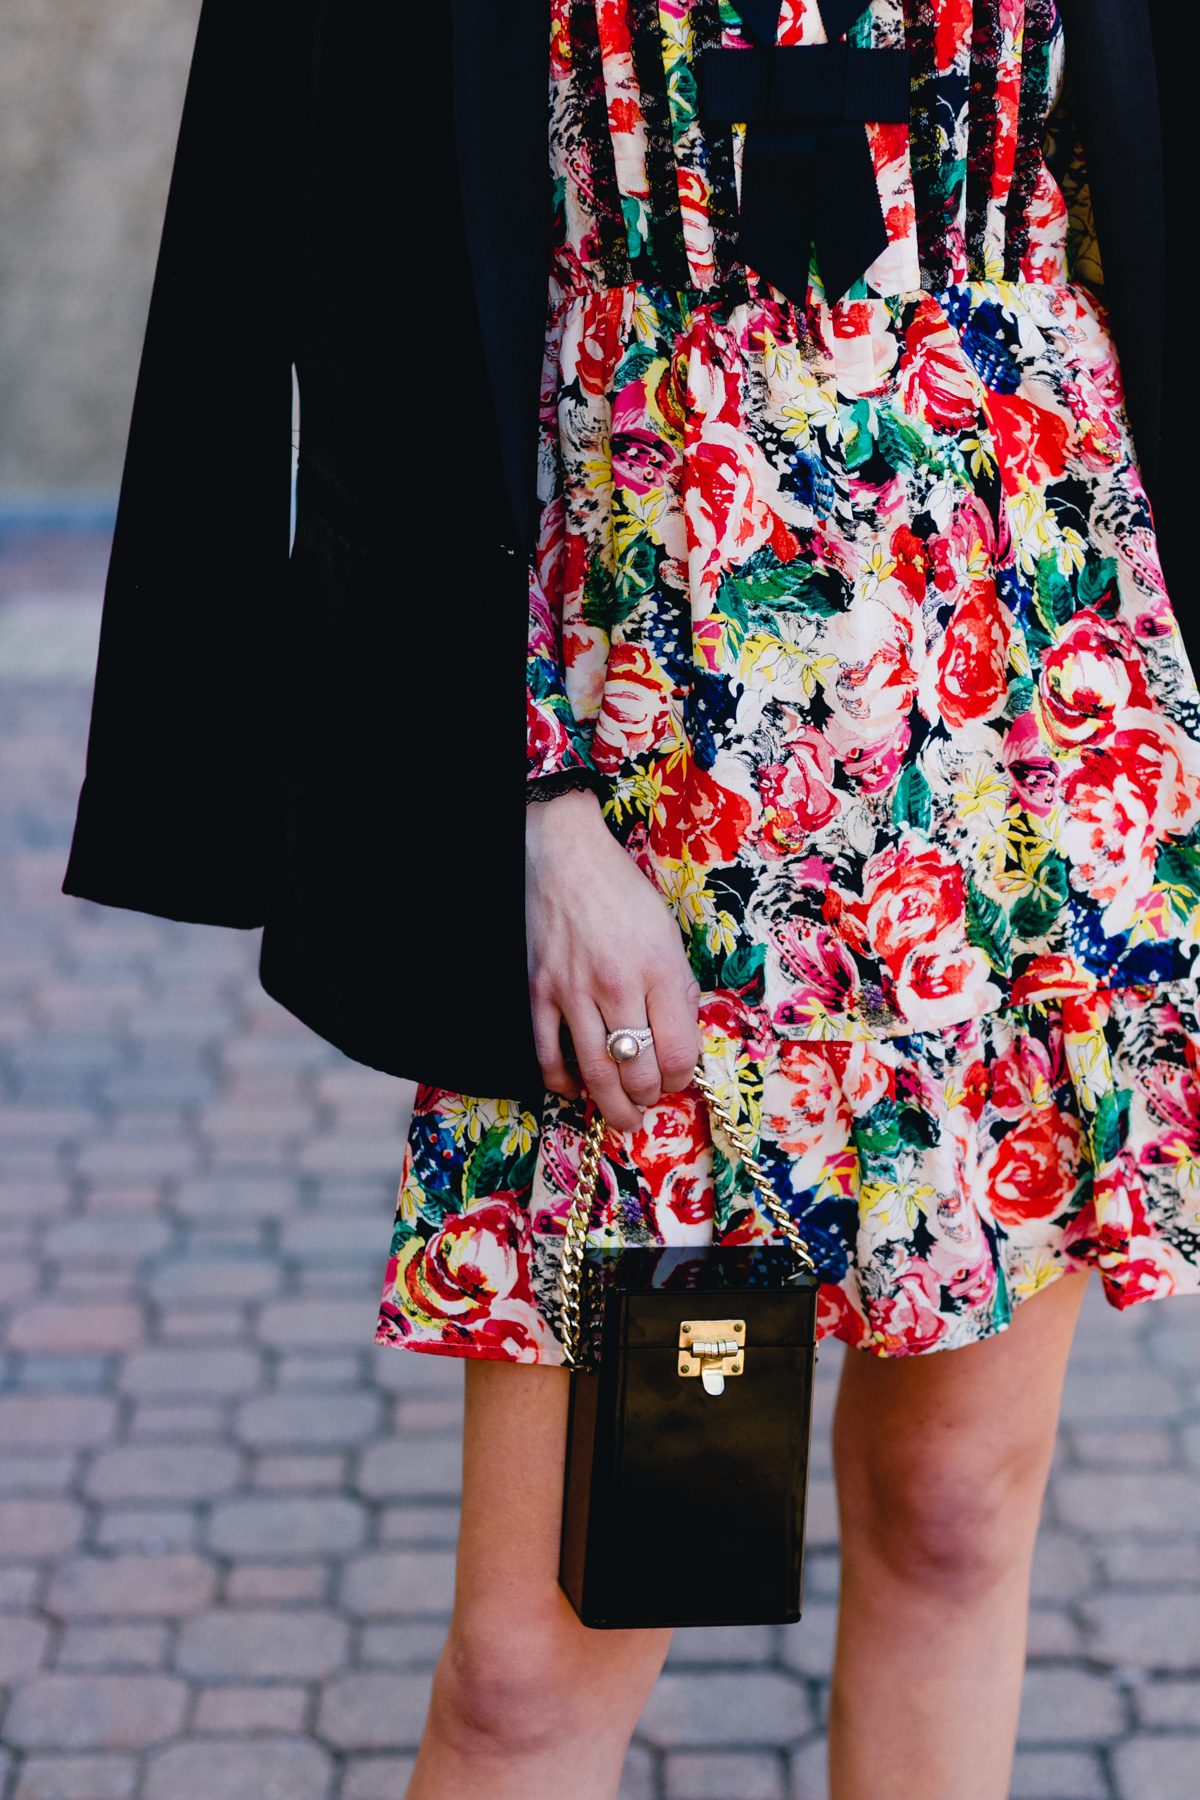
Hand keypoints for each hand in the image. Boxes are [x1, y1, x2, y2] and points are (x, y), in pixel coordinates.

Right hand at [526, 788, 701, 1132]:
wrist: (566, 858)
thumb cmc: (624, 894)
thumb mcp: (668, 935)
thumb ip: (676, 990)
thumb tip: (680, 1043)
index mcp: (659, 968)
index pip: (678, 1051)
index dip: (682, 1076)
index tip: (678, 1074)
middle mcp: (618, 984)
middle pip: (638, 1070)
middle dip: (649, 1095)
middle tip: (650, 1097)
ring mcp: (573, 991)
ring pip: (595, 1073)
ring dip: (613, 1105)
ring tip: (622, 1117)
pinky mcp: (539, 992)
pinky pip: (548, 1055)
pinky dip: (563, 1083)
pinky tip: (576, 1089)